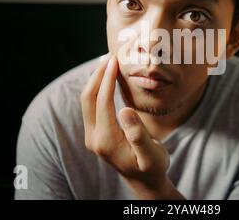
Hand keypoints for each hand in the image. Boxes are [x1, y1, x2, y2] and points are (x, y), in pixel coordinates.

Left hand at [80, 55, 183, 198]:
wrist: (144, 182)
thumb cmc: (152, 167)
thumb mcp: (152, 154)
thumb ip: (138, 135)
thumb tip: (124, 110)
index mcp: (106, 141)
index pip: (102, 102)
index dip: (107, 79)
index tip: (115, 60)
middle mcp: (94, 138)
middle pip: (88, 99)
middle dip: (98, 75)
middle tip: (111, 56)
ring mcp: (92, 136)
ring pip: (87, 101)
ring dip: (96, 80)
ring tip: (108, 63)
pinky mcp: (95, 133)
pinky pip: (91, 106)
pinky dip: (97, 89)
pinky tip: (107, 79)